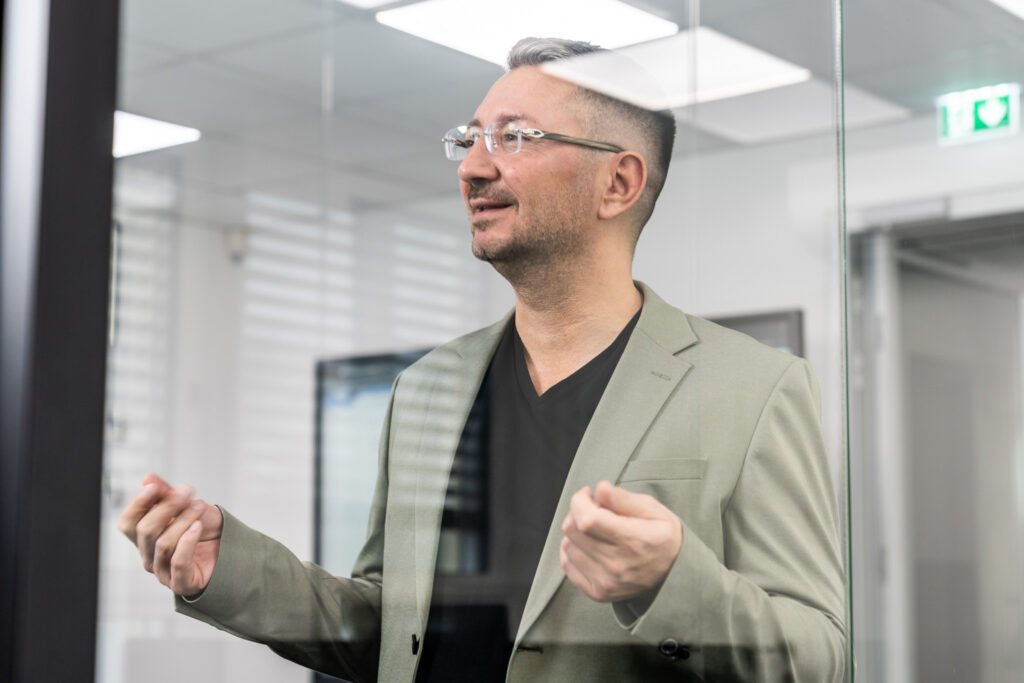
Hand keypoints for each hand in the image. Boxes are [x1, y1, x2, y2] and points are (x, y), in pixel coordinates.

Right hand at [116, 473, 222, 596]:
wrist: (232, 549)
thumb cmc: (206, 529)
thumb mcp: (187, 506)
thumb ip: (166, 494)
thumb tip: (148, 477)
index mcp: (145, 538)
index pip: (128, 523)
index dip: (138, 504)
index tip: (154, 487)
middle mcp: (149, 556)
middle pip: (146, 530)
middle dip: (167, 507)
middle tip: (188, 491)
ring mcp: (163, 572)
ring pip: (163, 544)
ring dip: (183, 521)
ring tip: (200, 506)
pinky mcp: (181, 584)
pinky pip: (178, 562)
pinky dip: (188, 542)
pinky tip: (198, 527)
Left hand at [560, 480, 681, 602]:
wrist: (675, 576)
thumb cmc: (663, 538)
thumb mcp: (655, 511)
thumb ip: (624, 499)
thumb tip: (600, 489)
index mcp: (633, 540)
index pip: (587, 519)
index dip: (580, 501)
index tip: (589, 494)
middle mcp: (617, 564)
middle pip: (572, 530)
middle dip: (578, 512)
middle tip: (594, 509)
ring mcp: (606, 582)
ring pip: (567, 546)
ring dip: (576, 532)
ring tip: (595, 529)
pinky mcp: (597, 592)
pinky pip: (568, 565)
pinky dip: (573, 550)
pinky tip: (589, 545)